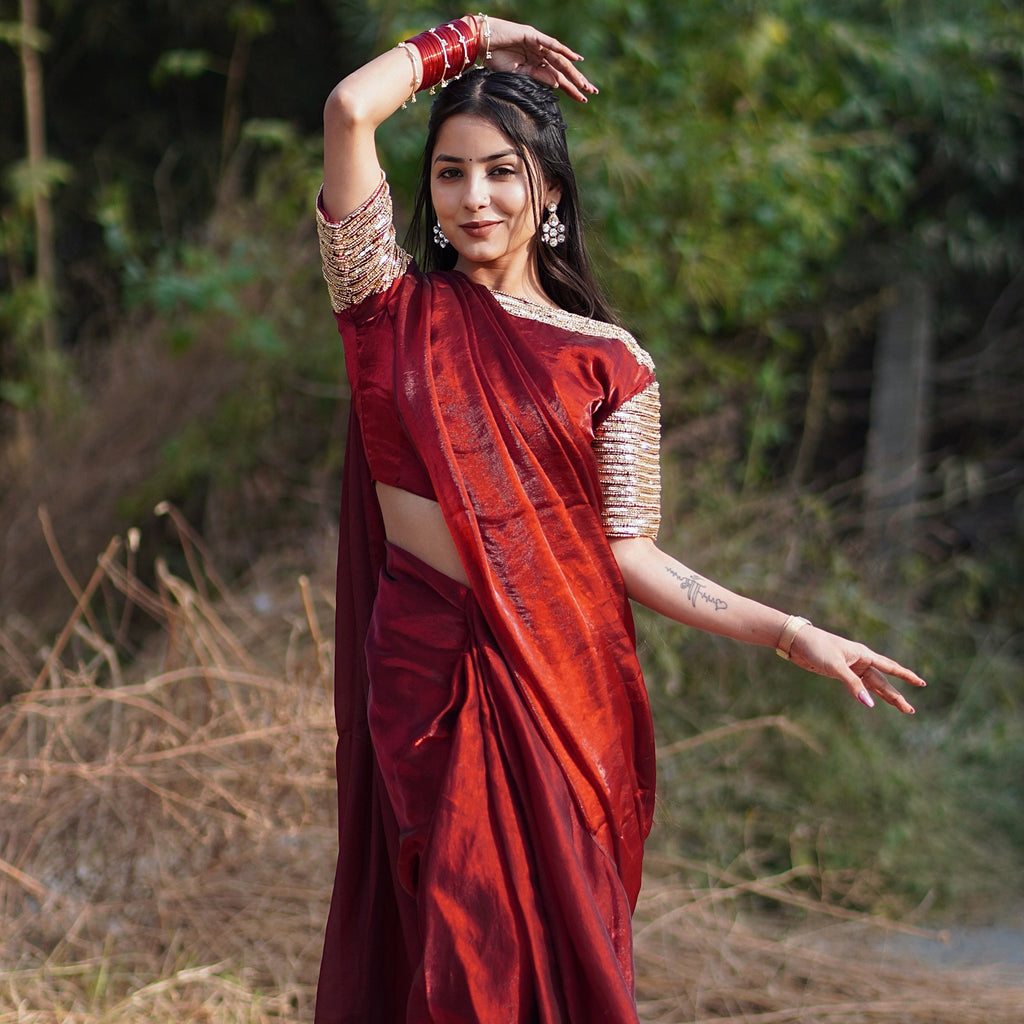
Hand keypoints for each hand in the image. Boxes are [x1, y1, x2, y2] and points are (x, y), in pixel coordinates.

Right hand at [481, 17, 597, 101]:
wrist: (481, 42)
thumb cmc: (495, 58)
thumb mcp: (518, 74)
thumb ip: (537, 78)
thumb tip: (556, 84)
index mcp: (537, 65)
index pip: (558, 78)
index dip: (571, 89)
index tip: (583, 99)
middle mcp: (541, 55)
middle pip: (563, 69)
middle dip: (577, 81)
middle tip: (592, 92)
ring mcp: (538, 45)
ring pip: (560, 60)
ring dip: (573, 72)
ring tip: (584, 84)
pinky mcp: (533, 36)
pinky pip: (551, 45)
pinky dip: (564, 51)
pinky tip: (576, 59)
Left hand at [789, 625, 926, 713]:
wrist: (797, 641)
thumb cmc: (817, 647)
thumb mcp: (836, 666)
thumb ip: (852, 685)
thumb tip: (870, 704)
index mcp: (864, 655)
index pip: (890, 667)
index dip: (906, 676)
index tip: (922, 683)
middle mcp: (860, 661)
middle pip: (883, 681)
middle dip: (896, 695)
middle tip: (909, 710)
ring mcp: (851, 667)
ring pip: (872, 685)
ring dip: (885, 696)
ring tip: (900, 707)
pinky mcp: (840, 672)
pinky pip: (859, 685)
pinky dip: (867, 693)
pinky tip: (873, 700)